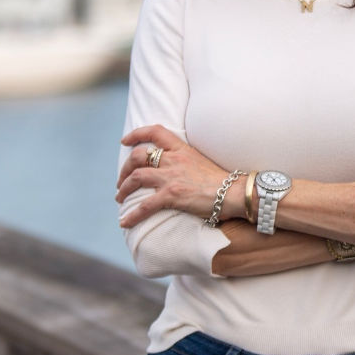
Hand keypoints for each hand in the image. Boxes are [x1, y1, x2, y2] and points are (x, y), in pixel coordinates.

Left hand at [116, 125, 232, 226]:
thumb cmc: (222, 182)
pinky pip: (145, 205)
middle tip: (122, 181)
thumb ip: (185, 161)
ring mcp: (172, 177)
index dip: (136, 134)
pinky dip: (132, 214)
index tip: (125, 141)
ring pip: (136, 177)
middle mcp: (174, 159)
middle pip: (138, 156)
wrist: (234, 193)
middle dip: (125, 169)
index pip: (155, 132)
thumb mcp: (201, 162)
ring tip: (119, 198)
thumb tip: (174, 169)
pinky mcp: (172, 195)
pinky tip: (124, 222)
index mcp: (182, 149)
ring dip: (123, 188)